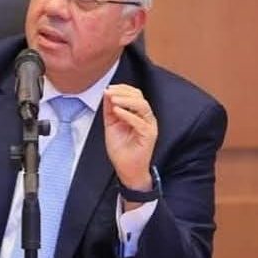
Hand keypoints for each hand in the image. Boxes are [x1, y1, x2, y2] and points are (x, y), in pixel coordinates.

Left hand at [102, 84, 157, 201]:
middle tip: (109, 92)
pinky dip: (127, 115)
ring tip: (113, 99)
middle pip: (139, 97)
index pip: (135, 95)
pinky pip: (139, 122)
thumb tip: (107, 93)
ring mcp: (149, 126)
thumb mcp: (111, 124)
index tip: (109, 88)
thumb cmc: (121, 149)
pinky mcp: (149, 135)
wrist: (126, 169)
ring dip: (126, 100)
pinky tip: (116, 111)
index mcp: (139, 114)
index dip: (122, 89)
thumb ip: (110, 109)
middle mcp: (146, 118)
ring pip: (142, 106)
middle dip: (123, 92)